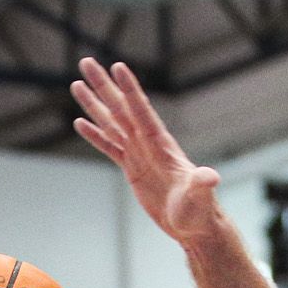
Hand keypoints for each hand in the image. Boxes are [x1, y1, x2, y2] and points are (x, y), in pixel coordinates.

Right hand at [71, 58, 225, 249]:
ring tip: (76, 84)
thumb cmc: (198, 211)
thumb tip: (211, 177)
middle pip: (121, 109)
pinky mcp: (132, 168)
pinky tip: (80, 122)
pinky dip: (95, 135)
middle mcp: (148, 143)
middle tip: (86, 62)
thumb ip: (202, 184)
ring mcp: (139, 154)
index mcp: (161, 145)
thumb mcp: (199, 197)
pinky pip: (110, 147)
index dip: (130, 90)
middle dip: (103, 86)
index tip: (117, 67)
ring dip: (94, 104)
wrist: (194, 225)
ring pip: (112, 123)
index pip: (141, 112)